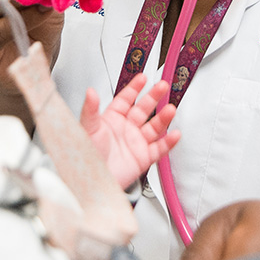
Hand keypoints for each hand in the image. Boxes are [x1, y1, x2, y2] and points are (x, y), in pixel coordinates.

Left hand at [79, 75, 180, 190]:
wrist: (91, 181)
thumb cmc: (85, 157)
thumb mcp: (87, 129)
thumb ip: (91, 109)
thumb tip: (90, 92)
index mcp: (111, 120)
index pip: (125, 100)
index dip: (134, 88)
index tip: (142, 78)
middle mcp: (125, 130)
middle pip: (143, 109)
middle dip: (153, 97)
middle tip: (162, 86)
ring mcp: (135, 143)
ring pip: (154, 127)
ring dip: (163, 117)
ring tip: (170, 109)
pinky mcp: (143, 158)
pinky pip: (159, 148)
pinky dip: (168, 142)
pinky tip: (174, 134)